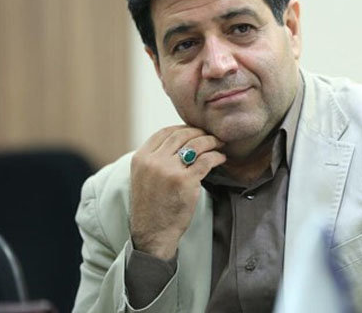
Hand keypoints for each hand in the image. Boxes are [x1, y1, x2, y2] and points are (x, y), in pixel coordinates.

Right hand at [129, 125, 225, 259]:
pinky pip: (206, 160)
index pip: (165, 132)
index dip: (183, 128)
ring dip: (211, 141)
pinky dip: (217, 156)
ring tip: (219, 144)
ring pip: (196, 144)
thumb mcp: (144, 177)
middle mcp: (153, 162)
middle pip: (182, 135)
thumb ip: (156, 158)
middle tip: (211, 136)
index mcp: (141, 158)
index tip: (195, 131)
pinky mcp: (186, 182)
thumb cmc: (152, 206)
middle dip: (199, 133)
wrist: (152, 233)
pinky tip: (221, 158)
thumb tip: (178, 140)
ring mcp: (169, 171)